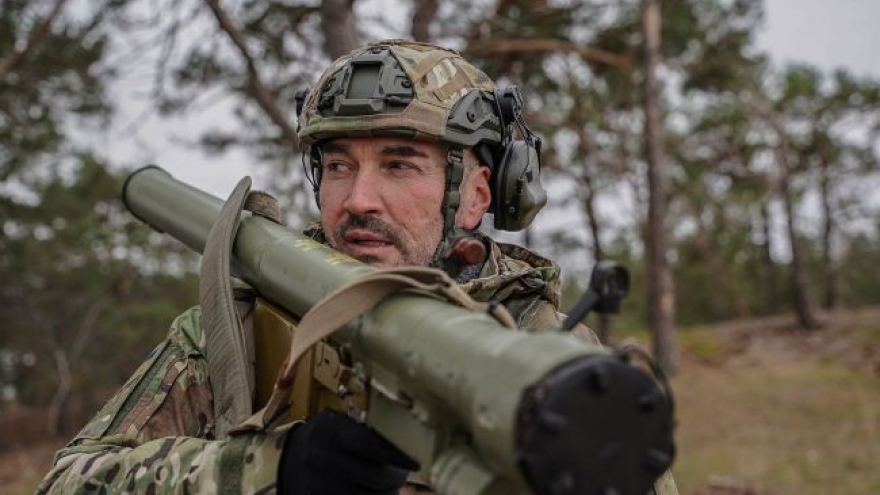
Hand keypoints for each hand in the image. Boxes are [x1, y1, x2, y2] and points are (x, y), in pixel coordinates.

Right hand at [278, 409, 418, 494]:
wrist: (283, 461)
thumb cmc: (323, 440)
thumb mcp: (337, 427)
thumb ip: (365, 433)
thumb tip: (405, 448)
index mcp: (330, 430)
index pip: (372, 444)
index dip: (398, 456)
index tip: (415, 463)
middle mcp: (322, 457)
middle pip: (376, 476)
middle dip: (395, 480)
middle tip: (401, 477)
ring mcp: (318, 483)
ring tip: (387, 489)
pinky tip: (370, 494)